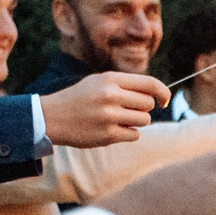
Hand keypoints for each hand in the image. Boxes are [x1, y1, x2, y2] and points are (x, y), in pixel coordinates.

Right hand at [40, 71, 163, 147]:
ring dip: (135, 121)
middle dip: (142, 108)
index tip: (164, 101)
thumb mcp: (99, 82)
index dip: (163, 93)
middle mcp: (110, 96)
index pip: (151, 84)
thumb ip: (126, 85)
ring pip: (144, 120)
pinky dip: (128, 133)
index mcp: (110, 79)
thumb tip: (156, 94)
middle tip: (126, 110)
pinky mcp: (107, 135)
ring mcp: (109, 116)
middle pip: (148, 104)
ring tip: (117, 119)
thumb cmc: (80, 98)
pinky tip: (112, 129)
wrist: (51, 117)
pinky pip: (135, 135)